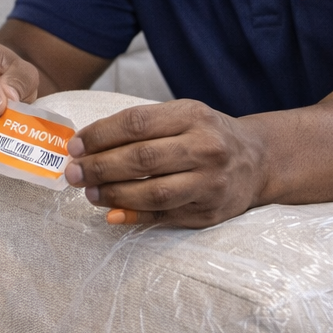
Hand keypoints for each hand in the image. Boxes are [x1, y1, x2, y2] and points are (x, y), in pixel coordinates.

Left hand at [64, 100, 267, 227]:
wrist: (259, 160)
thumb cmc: (207, 134)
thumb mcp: (182, 115)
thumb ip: (141, 127)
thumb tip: (87, 147)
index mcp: (193, 116)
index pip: (136, 123)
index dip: (100, 135)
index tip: (75, 145)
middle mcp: (205, 148)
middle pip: (142, 158)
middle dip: (100, 167)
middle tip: (73, 173)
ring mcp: (210, 182)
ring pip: (153, 192)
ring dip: (113, 194)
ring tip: (88, 193)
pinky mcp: (210, 211)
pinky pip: (165, 216)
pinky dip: (134, 216)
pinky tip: (112, 213)